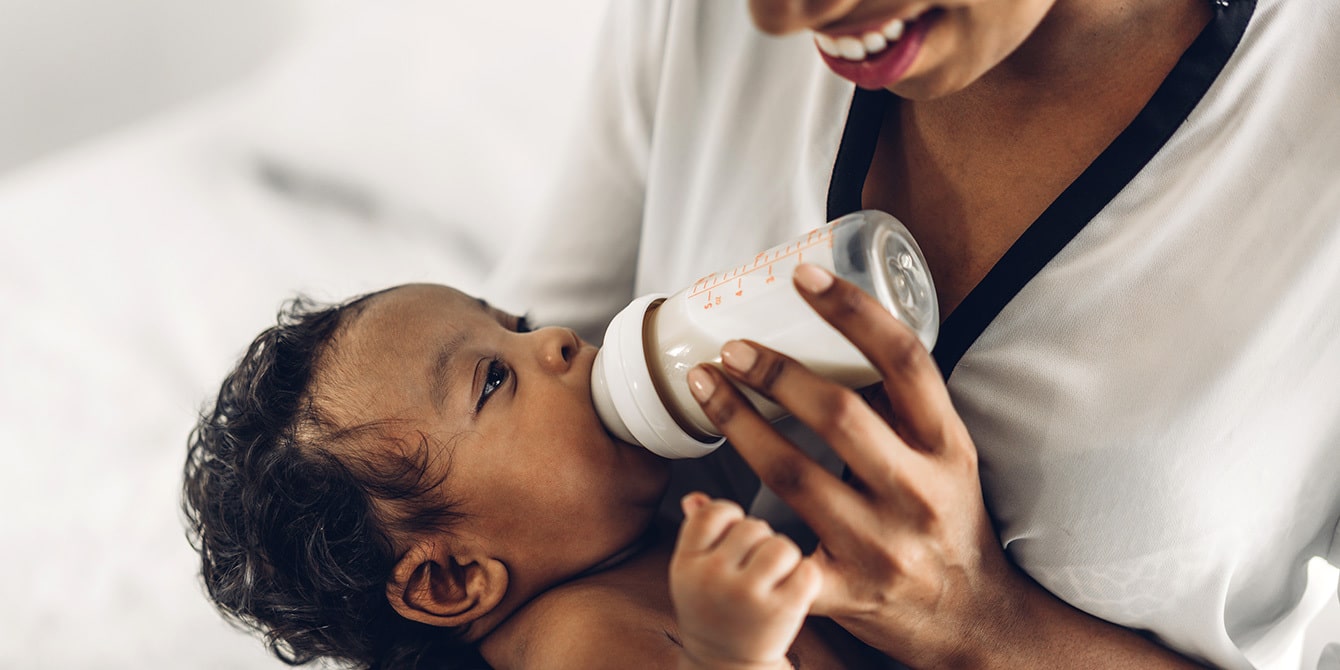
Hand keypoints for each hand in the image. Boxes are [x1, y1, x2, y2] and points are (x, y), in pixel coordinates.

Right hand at [669, 493, 821, 669]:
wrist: (726, 667)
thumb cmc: (713, 614)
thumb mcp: (692, 574)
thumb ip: (696, 533)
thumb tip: (694, 497)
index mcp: (686, 564)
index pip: (713, 513)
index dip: (731, 517)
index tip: (734, 535)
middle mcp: (712, 578)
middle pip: (752, 526)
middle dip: (761, 540)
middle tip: (755, 567)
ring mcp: (746, 596)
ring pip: (781, 546)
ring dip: (785, 557)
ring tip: (776, 577)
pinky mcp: (781, 611)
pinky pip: (807, 571)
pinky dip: (806, 579)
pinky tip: (792, 592)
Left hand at [684, 264, 1028, 667]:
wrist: (969, 619)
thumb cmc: (948, 520)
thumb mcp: (947, 456)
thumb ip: (900, 405)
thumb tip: (835, 332)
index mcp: (947, 445)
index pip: (905, 362)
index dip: (852, 311)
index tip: (803, 275)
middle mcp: (918, 491)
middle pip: (839, 415)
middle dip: (776, 373)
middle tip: (731, 348)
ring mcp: (881, 544)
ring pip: (794, 474)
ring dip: (739, 424)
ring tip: (705, 387)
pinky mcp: (846, 589)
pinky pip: (776, 550)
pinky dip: (732, 523)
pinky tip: (699, 498)